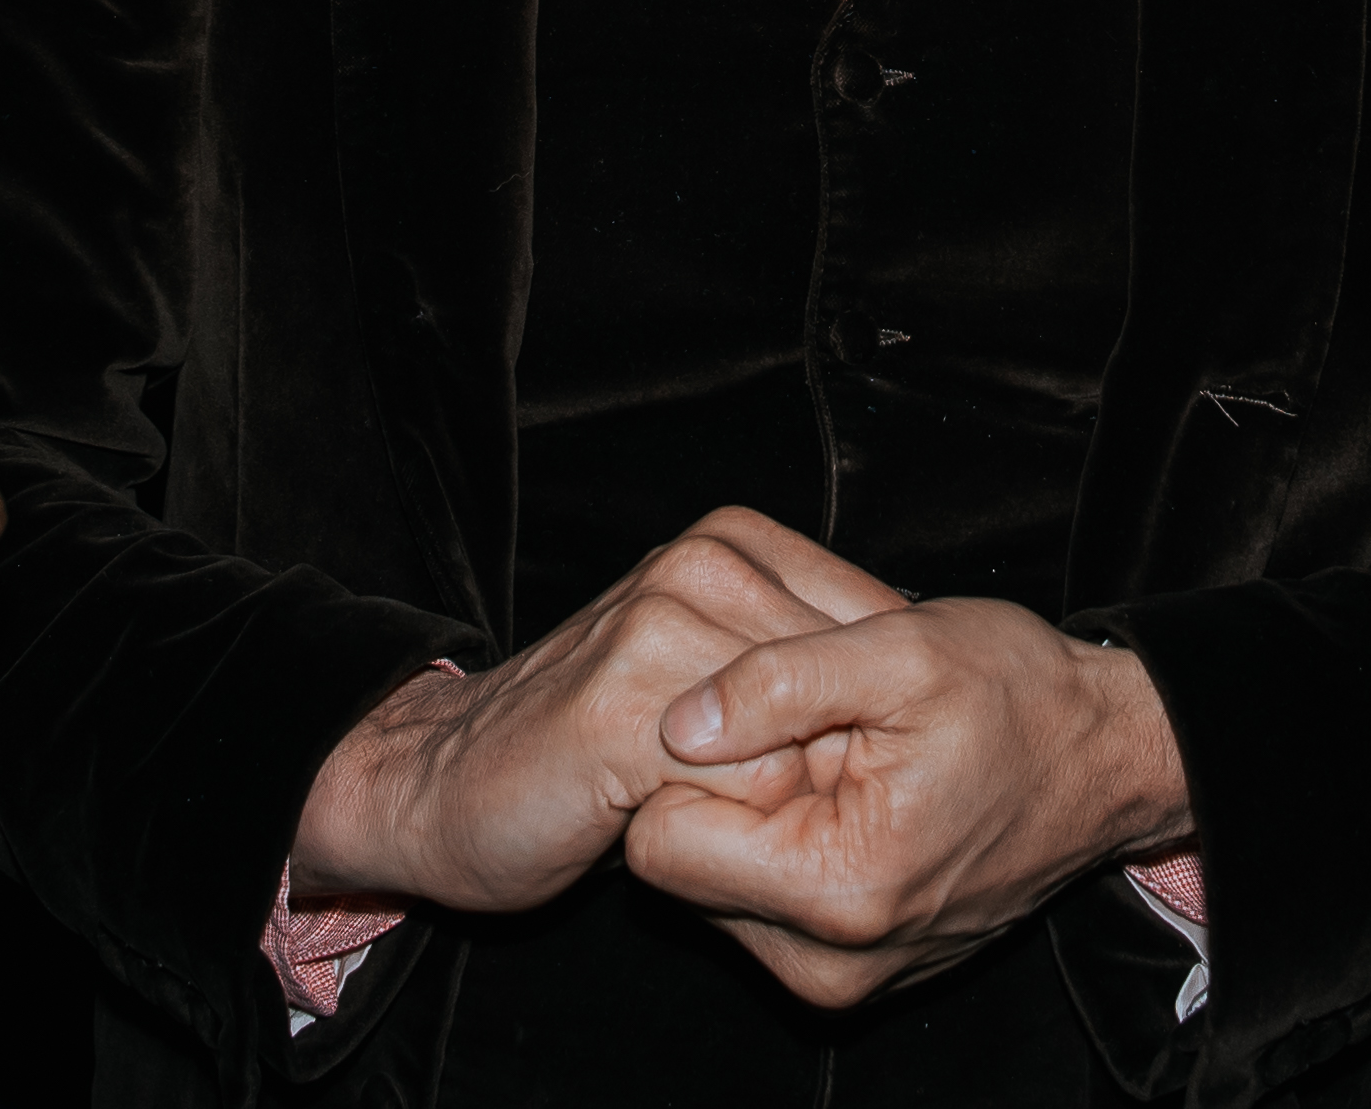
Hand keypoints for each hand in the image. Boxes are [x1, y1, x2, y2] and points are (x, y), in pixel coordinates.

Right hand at [287, 507, 899, 915]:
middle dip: (830, 764)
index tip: (809, 770)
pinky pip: (757, 781)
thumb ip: (800, 662)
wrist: (448, 786)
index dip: (867, 724)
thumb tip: (922, 684)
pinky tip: (674, 824)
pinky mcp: (628, 703)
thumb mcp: (717, 679)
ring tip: (700, 806)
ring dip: (779, 800)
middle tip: (746, 800)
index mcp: (731, 542)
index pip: (880, 631)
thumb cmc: (593, 750)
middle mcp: (702, 563)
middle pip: (854, 686)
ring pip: (811, 737)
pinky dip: (740, 827)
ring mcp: (662, 623)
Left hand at [623, 596, 1194, 1009]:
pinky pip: (761, 909)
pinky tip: (842, 795)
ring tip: (829, 761)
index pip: (658, 846)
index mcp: (840, 889)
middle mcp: (834, 961)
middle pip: (680, 874)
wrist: (1109, 762)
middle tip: (802, 737)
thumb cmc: (1018, 698)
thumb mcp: (899, 651)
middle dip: (719, 796)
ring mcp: (846, 977)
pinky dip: (784, 849)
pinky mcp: (855, 972)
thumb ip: (776, 681)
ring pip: (712, 892)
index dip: (684, 767)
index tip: (746, 718)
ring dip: (751, 822)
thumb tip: (677, 720)